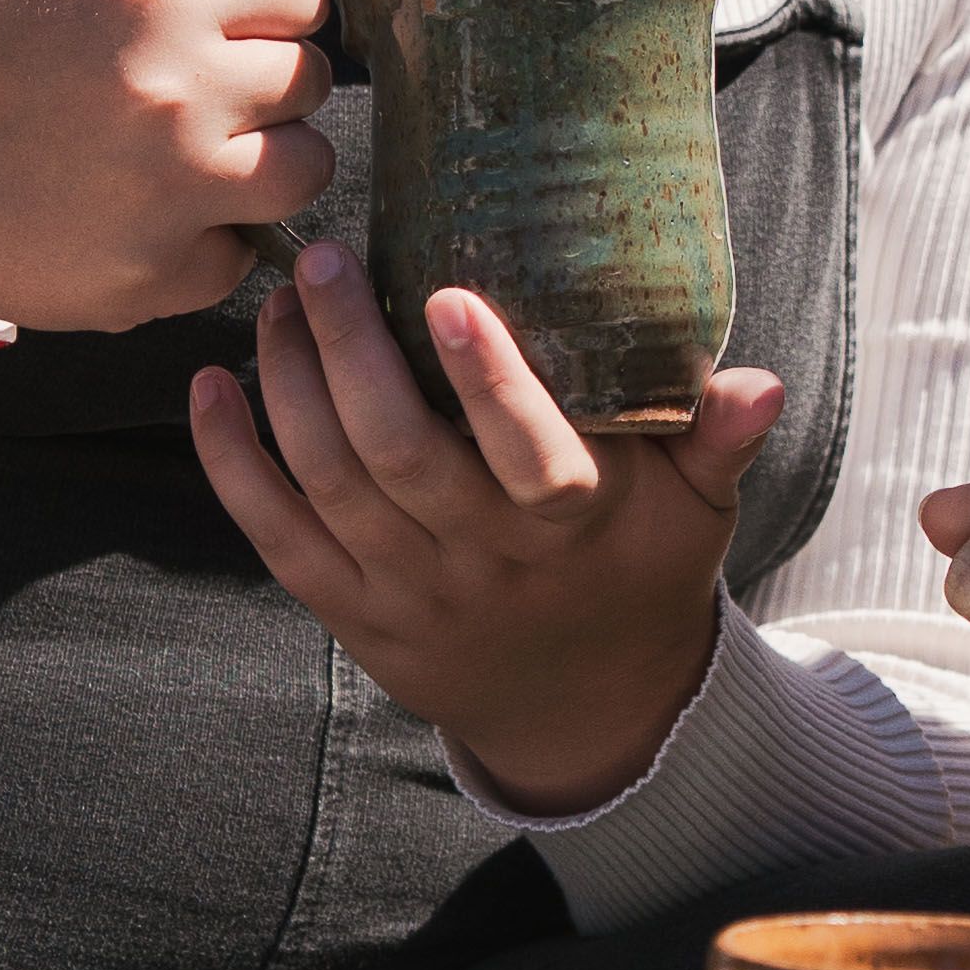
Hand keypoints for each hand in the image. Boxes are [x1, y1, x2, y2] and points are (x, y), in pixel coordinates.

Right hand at [0, 0, 363, 328]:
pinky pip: (246, 252)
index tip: (203, 26)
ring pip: (306, 169)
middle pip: (312, 81)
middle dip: (262, 82)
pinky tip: (137, 211)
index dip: (260, 10)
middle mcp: (177, 88)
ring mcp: (171, 189)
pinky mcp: (157, 274)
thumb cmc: (4, 35)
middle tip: (175, 89)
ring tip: (174, 152)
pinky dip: (205, 239)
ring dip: (258, 161)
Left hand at [193, 235, 782, 810]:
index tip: (452, 295)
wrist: (578, 708)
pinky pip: (273, 533)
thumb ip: (717, 440)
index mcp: (569, 526)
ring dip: (289, 385)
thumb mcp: (697, 512)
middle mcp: (480, 561)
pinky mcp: (347, 609)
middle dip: (349, 349)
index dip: (488, 381)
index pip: (528, 456)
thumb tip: (760, 381)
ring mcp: (405, 589)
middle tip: (326, 261)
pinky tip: (210, 386)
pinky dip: (230, 461)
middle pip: (396, 454)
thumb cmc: (639, 571)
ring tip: (279, 303)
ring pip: (326, 482)